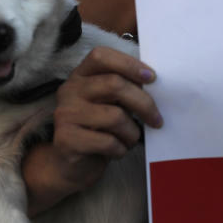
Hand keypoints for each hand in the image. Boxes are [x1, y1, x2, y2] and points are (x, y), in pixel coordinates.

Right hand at [48, 47, 161, 191]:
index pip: (101, 56)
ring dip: (132, 132)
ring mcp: (65, 114)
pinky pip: (107, 141)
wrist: (72, 166)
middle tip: (157, 119)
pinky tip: (118, 150)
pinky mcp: (65, 139)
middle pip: (114, 84)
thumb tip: (154, 82)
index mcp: (81, 75)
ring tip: (131, 139)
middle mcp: (69, 90)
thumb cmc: (99, 129)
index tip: (152, 78)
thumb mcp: (111, 103)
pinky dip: (121, 148)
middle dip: (143, 103)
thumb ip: (125, 89)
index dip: (129, 64)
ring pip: (115, 116)